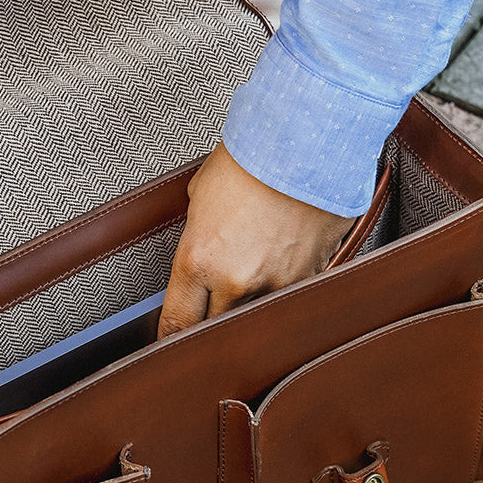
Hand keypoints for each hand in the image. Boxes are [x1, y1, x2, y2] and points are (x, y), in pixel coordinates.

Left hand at [157, 142, 356, 338]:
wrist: (305, 139)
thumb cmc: (253, 155)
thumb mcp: (200, 195)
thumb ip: (197, 234)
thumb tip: (200, 252)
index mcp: (199, 260)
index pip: (176, 323)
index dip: (170, 338)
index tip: (170, 343)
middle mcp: (237, 280)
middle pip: (215, 331)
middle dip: (210, 325)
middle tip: (211, 313)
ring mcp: (278, 283)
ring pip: (257, 317)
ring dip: (252, 305)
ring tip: (254, 275)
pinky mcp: (312, 274)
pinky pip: (293, 295)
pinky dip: (288, 285)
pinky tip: (285, 259)